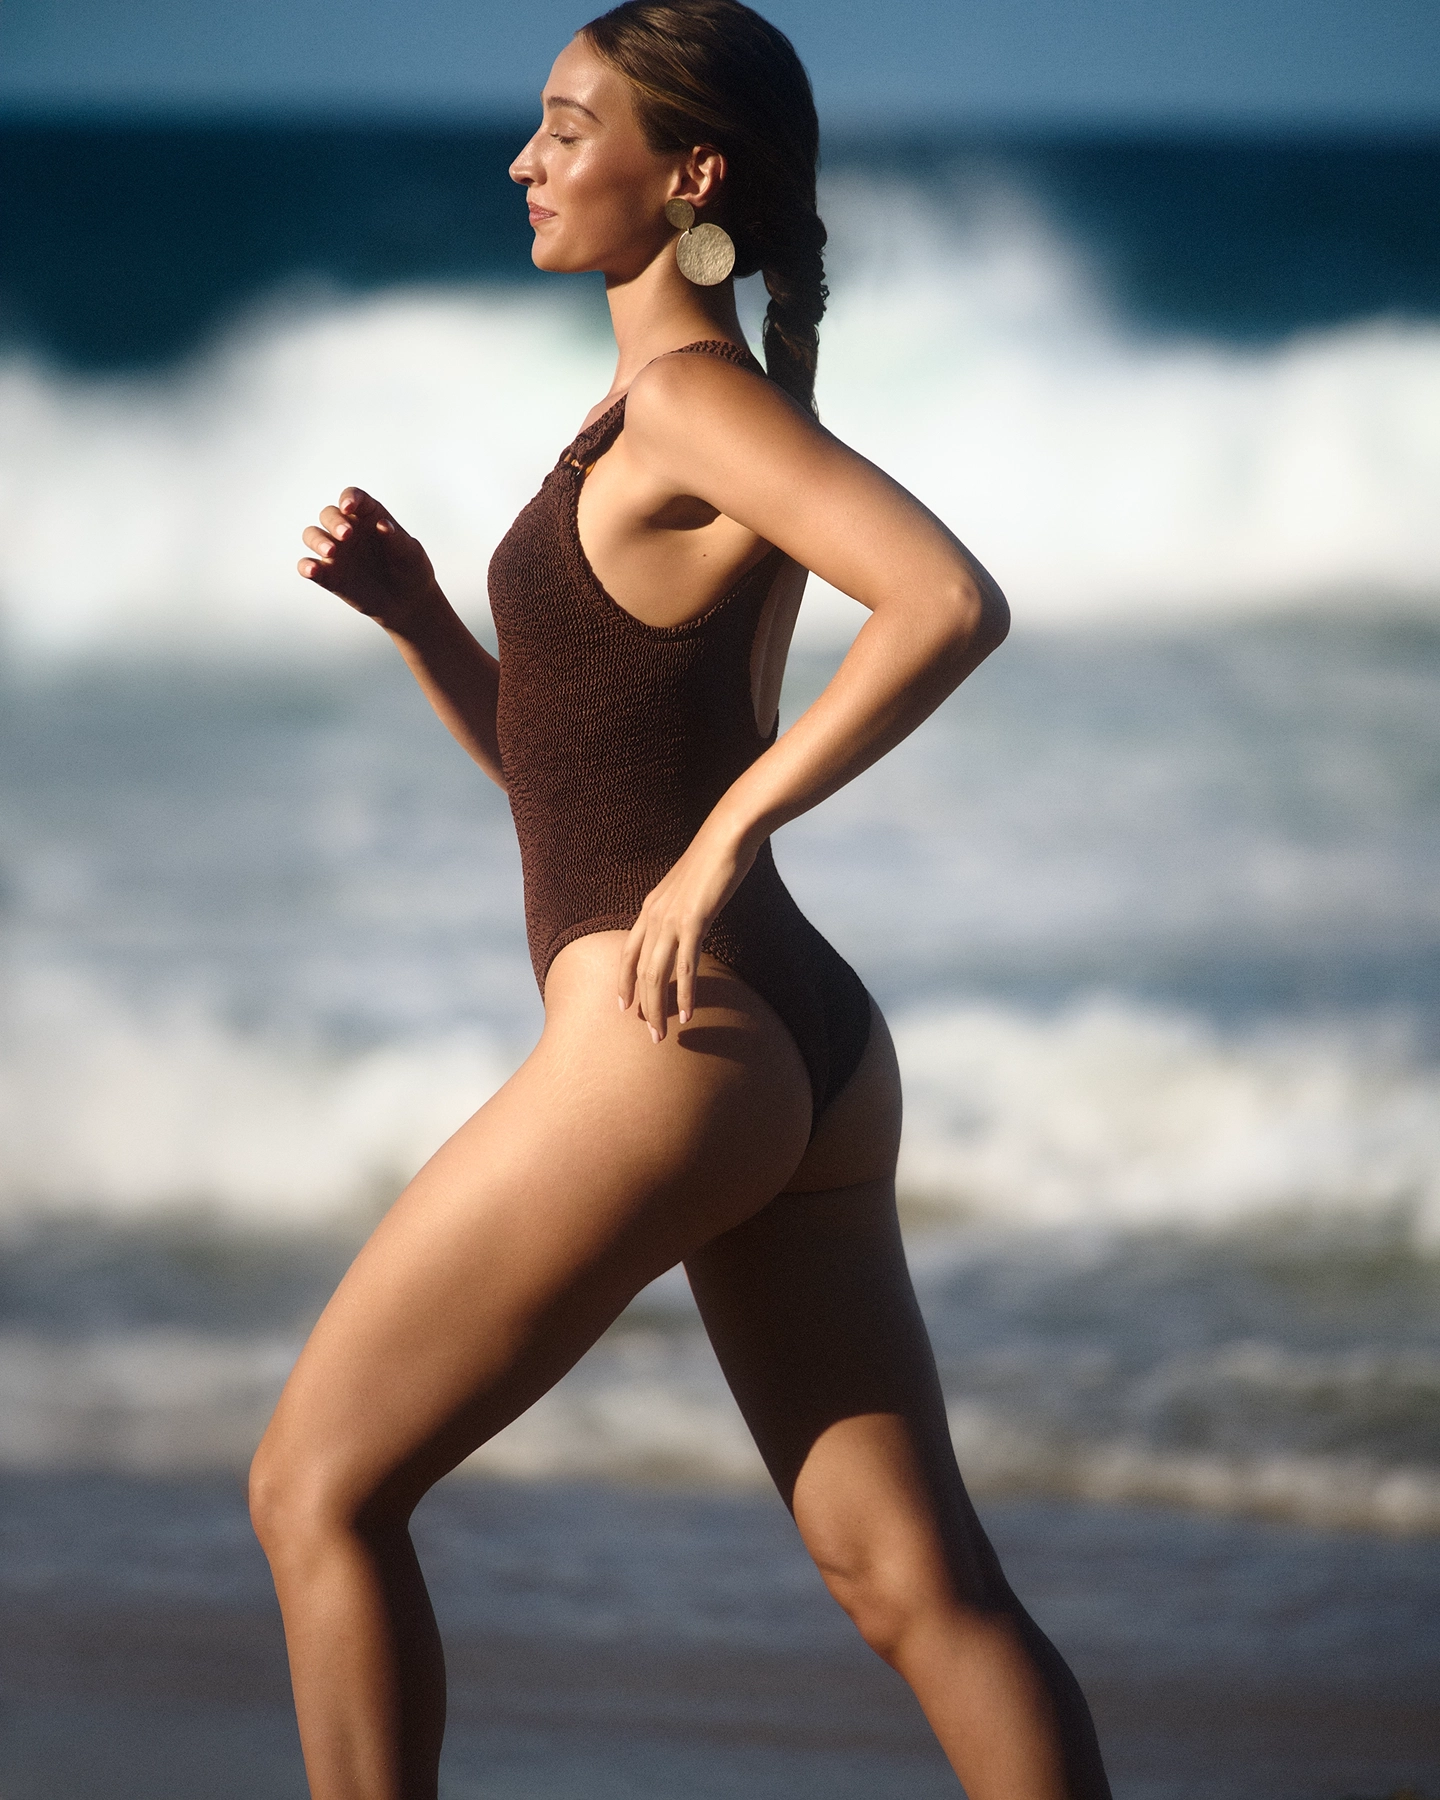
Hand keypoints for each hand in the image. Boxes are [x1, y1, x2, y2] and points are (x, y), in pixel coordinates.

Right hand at [298, 488, 439, 631]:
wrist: (407, 602)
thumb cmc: (411, 570)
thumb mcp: (410, 553)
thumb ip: (397, 539)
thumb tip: (383, 525)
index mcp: (369, 516)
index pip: (353, 497)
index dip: (348, 498)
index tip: (349, 507)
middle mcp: (348, 529)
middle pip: (329, 514)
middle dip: (334, 521)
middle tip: (346, 535)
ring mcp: (336, 551)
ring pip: (313, 535)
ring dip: (318, 540)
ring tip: (332, 551)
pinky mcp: (328, 574)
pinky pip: (308, 566)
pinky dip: (306, 566)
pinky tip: (313, 570)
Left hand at [617, 820, 757, 1041]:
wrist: (728, 835)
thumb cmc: (714, 860)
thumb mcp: (688, 889)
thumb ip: (682, 910)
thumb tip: (687, 927)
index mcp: (650, 908)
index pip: (628, 953)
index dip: (623, 983)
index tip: (625, 1008)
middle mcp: (654, 916)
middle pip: (640, 972)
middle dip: (644, 1007)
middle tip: (651, 1035)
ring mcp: (672, 918)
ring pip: (657, 974)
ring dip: (659, 1008)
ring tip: (663, 1035)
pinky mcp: (694, 920)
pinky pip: (686, 966)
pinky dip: (685, 993)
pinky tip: (687, 1014)